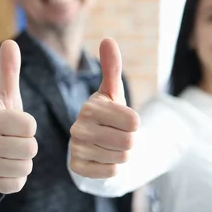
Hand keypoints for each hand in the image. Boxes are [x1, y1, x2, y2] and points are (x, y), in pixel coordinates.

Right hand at [0, 40, 37, 193]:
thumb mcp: (4, 97)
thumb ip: (9, 71)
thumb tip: (10, 42)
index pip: (29, 125)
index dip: (28, 125)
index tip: (15, 124)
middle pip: (30, 147)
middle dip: (27, 144)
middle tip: (14, 140)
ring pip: (26, 166)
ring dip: (23, 160)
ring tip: (10, 153)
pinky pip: (18, 183)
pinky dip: (17, 177)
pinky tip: (6, 167)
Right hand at [69, 38, 139, 177]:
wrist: (93, 146)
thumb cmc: (108, 117)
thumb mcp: (113, 94)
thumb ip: (112, 68)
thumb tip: (107, 39)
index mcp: (90, 107)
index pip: (134, 121)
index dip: (135, 124)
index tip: (124, 122)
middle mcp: (79, 127)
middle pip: (129, 141)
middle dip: (130, 142)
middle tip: (119, 137)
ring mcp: (76, 148)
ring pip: (121, 158)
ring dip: (122, 155)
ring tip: (111, 148)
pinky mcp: (77, 167)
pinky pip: (110, 172)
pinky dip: (112, 168)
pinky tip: (103, 160)